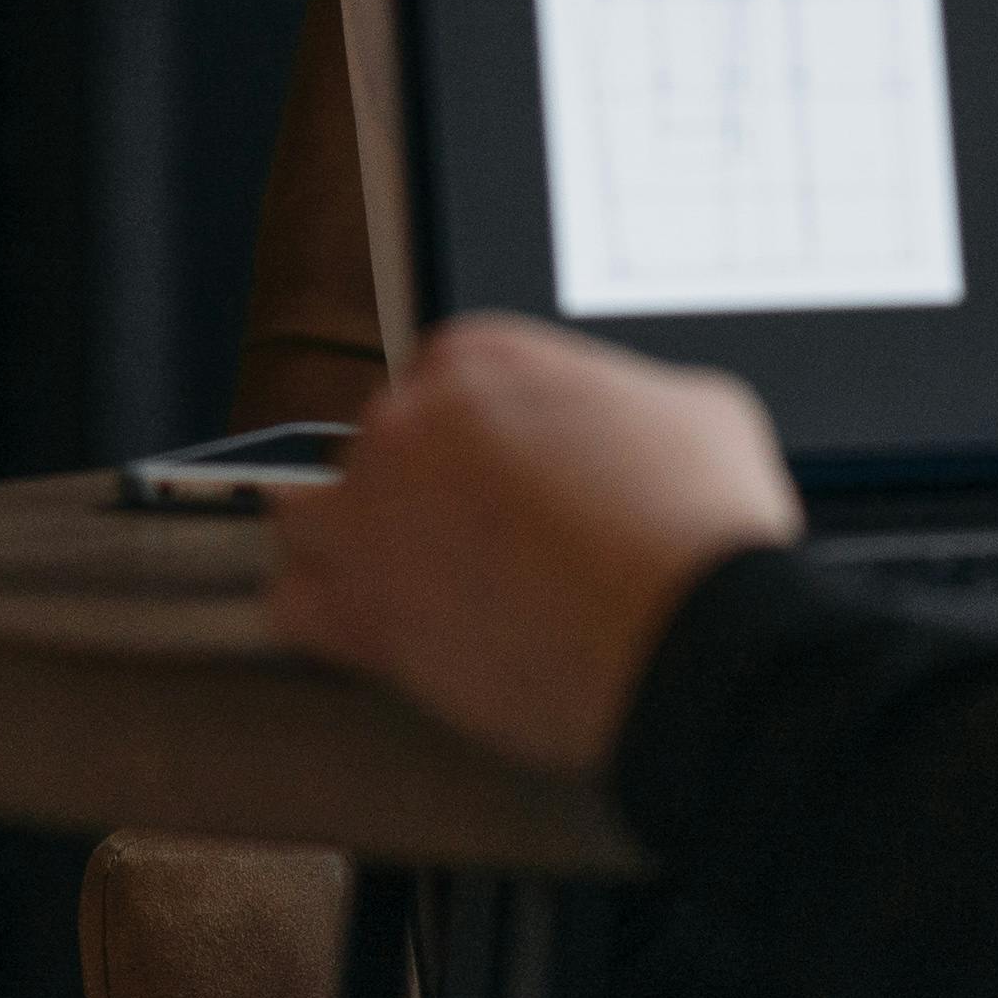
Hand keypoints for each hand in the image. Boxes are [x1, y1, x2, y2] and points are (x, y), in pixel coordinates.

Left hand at [259, 313, 801, 774]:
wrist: (694, 637)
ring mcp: (373, 514)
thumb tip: (638, 427)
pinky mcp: (360, 610)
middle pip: (378, 452)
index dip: (468, 442)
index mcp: (481, 360)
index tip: (494, 483)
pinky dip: (320, 624)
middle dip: (417, 498)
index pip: (434, 386)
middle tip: (473, 548)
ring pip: (309, 518)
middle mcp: (409, 420)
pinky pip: (293, 608)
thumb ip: (635, 401)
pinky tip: (360, 637)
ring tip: (396, 587)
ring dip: (345, 548)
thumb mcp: (699, 409)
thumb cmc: (704, 527)